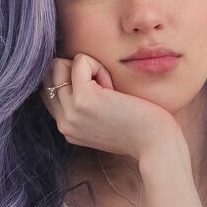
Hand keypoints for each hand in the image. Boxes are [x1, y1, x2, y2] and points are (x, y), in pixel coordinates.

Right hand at [40, 53, 179, 161]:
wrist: (156, 145)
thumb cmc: (139, 130)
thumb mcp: (104, 122)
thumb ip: (85, 107)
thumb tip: (76, 73)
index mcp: (67, 129)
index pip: (50, 91)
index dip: (71, 80)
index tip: (100, 94)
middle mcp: (63, 123)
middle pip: (51, 75)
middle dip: (77, 72)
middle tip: (105, 89)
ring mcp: (71, 112)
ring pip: (59, 66)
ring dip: (86, 67)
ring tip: (109, 88)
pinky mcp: (83, 99)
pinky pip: (80, 62)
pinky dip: (98, 66)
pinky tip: (114, 88)